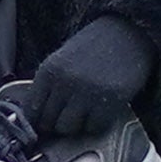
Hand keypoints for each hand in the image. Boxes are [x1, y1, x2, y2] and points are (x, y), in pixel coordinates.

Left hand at [21, 14, 150, 142]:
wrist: (130, 32)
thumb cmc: (94, 48)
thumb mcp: (63, 60)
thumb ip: (49, 86)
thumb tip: (36, 120)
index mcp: (49, 70)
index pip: (31, 110)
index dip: (36, 122)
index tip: (44, 125)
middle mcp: (65, 82)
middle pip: (48, 123)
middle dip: (56, 125)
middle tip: (68, 119)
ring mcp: (87, 92)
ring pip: (69, 129)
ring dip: (76, 126)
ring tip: (84, 115)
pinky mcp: (110, 100)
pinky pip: (94, 127)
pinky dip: (96, 125)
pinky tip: (100, 112)